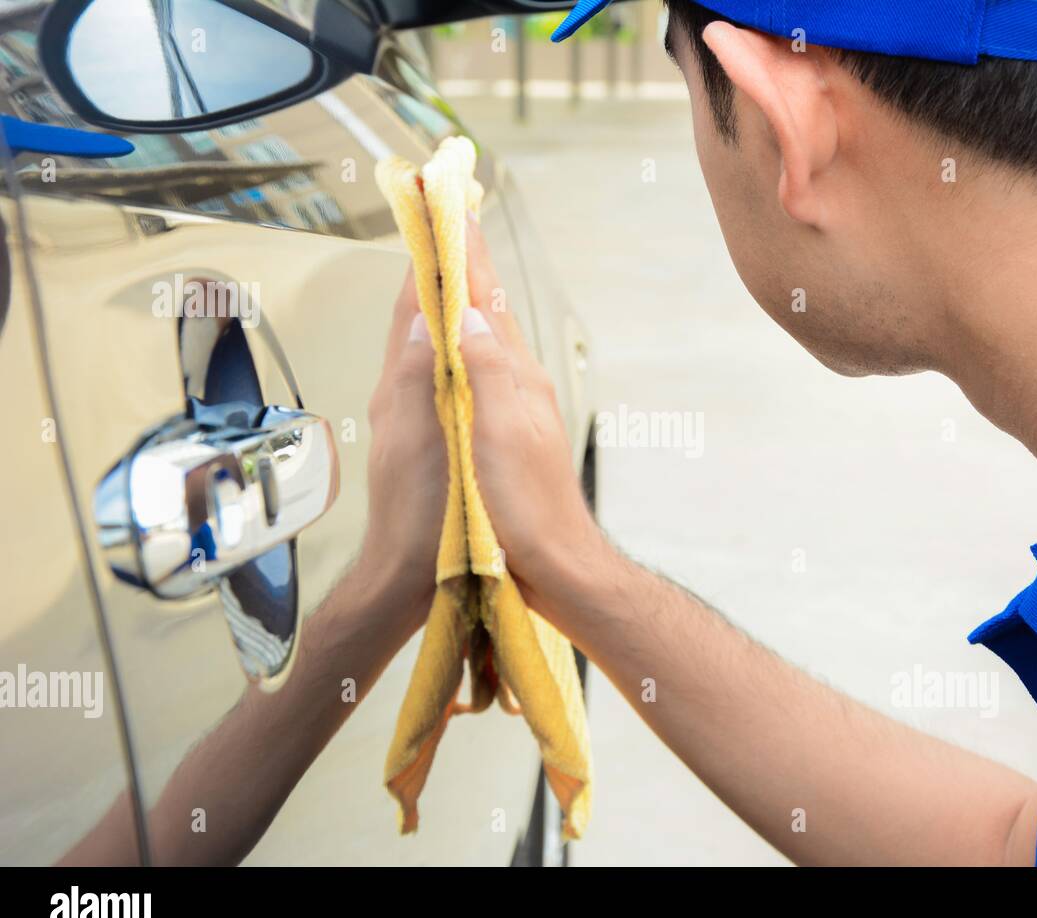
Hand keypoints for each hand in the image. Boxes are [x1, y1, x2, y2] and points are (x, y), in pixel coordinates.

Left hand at [356, 268, 448, 636]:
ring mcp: (418, 419)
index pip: (407, 310)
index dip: (424, 265)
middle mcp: (404, 396)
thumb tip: (426, 313)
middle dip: (437, 277)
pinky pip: (445, 378)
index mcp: (399, 389)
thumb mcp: (418, 438)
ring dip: (447, 308)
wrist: (410, 576)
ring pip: (431, 348)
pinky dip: (458, 349)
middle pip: (418, 322)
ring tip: (466, 274)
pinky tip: (473, 350)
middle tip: (457, 234)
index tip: (439, 219)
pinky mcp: (434, 441)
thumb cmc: (419, 513)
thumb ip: (419, 375)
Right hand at [458, 219, 606, 612]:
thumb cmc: (526, 510)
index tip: (450, 203)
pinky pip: (484, 367)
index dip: (465, 252)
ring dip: (467, 295)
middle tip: (449, 214)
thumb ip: (484, 375)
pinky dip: (467, 339)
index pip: (485, 301)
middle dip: (467, 261)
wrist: (559, 565)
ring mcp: (517, 406)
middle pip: (487, 310)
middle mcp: (520, 383)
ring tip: (450, 262)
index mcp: (516, 378)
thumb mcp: (499, 438)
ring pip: (487, 336)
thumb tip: (464, 315)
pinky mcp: (509, 430)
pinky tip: (462, 346)